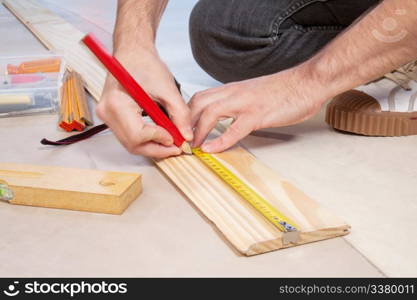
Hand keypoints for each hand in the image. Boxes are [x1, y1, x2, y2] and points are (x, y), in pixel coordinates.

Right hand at [96, 49, 192, 157]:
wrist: (133, 54)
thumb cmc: (145, 64)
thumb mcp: (168, 88)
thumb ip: (179, 114)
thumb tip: (186, 136)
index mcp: (117, 103)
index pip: (137, 135)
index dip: (159, 140)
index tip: (177, 138)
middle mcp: (107, 113)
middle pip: (133, 145)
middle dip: (158, 148)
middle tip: (177, 147)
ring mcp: (107, 117)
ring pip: (131, 144)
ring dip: (153, 146)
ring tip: (172, 140)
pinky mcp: (113, 118)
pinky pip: (130, 137)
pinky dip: (147, 140)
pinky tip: (162, 135)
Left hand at [189, 68, 322, 152]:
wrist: (308, 82)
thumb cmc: (285, 90)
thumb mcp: (254, 94)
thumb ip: (239, 102)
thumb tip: (227, 116)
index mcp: (233, 89)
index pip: (201, 97)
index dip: (187, 114)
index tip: (183, 129)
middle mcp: (235, 93)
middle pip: (198, 103)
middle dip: (185, 122)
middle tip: (182, 139)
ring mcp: (246, 103)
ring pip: (210, 113)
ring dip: (197, 131)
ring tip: (193, 146)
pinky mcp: (259, 114)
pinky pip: (234, 129)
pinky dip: (220, 141)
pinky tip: (212, 149)